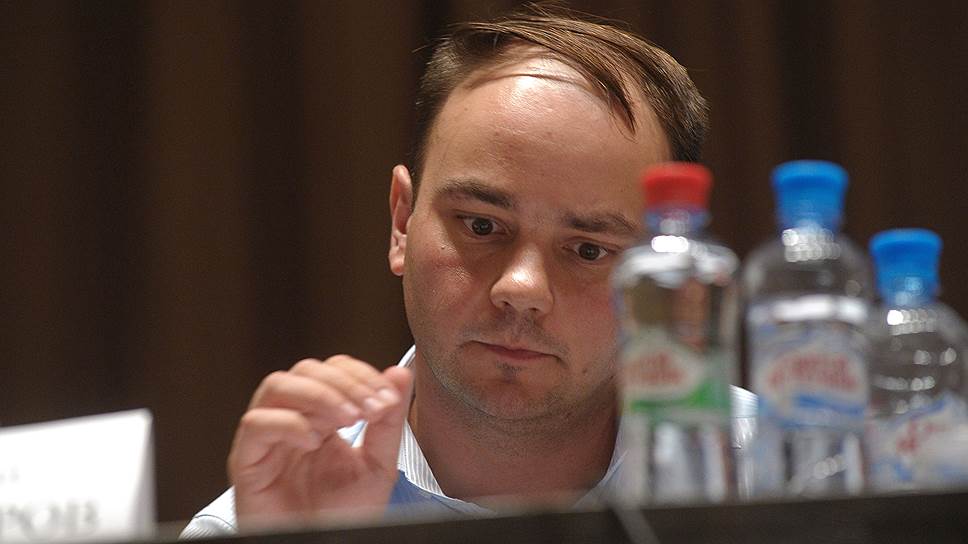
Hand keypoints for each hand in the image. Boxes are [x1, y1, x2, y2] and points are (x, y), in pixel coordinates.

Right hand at [228, 355, 413, 528]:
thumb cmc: (344, 516)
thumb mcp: (378, 465)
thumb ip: (388, 420)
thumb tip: (400, 373)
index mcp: (322, 417)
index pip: (332, 370)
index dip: (359, 375)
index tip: (386, 396)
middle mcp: (292, 420)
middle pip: (306, 370)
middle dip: (343, 383)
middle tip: (368, 408)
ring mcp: (268, 438)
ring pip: (277, 385)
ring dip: (318, 395)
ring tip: (347, 419)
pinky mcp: (247, 461)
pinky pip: (256, 424)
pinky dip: (288, 423)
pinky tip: (313, 441)